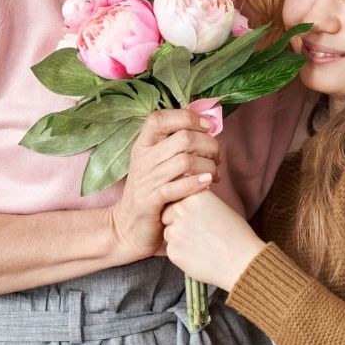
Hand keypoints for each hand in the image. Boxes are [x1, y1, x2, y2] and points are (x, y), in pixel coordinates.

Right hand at [107, 110, 220, 260]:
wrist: (128, 227)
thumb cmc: (151, 191)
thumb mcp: (156, 163)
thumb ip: (175, 143)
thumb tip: (205, 122)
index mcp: (143, 145)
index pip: (160, 118)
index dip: (187, 117)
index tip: (208, 127)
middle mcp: (142, 159)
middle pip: (182, 139)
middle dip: (208, 145)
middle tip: (216, 157)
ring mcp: (146, 180)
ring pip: (185, 162)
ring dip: (208, 166)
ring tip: (214, 174)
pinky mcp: (151, 201)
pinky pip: (178, 187)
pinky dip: (197, 182)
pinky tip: (208, 182)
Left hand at [162, 190, 264, 289]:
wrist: (242, 262)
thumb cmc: (236, 235)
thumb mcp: (220, 207)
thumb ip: (199, 203)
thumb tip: (186, 201)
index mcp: (195, 195)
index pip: (177, 197)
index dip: (184, 208)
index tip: (196, 218)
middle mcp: (182, 209)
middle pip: (167, 214)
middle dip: (176, 222)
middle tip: (197, 232)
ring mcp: (175, 230)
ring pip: (168, 232)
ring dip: (179, 238)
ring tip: (202, 244)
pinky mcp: (173, 250)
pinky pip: (171, 249)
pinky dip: (182, 253)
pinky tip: (199, 255)